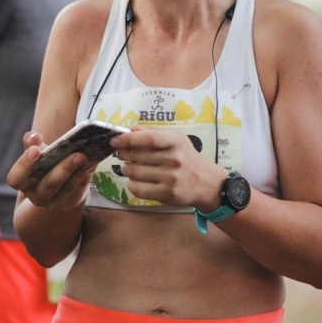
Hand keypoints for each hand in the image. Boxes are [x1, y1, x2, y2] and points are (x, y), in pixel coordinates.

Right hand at [7, 131, 94, 211]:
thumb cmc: (42, 160)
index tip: (35, 150)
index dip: (24, 165)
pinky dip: (85, 179)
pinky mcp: (69, 203)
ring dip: (78, 173)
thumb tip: (34, 137)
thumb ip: (32, 142)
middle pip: (48, 185)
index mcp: (22, 182)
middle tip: (78, 154)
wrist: (54, 178)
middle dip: (63, 169)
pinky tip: (91, 166)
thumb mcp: (35, 150)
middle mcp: (36, 196)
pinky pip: (78, 193)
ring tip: (87, 157)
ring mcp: (53, 202)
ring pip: (66, 190)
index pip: (16, 179)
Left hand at [111, 127, 226, 208]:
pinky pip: (138, 189)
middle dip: (123, 154)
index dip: (128, 139)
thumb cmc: (186, 157)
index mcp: (175, 141)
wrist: (206, 183)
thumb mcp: (175, 139)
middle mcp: (174, 159)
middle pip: (136, 156)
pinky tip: (136, 180)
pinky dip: (132, 184)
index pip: (148, 139)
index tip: (114, 140)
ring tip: (130, 167)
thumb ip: (153, 133)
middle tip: (121, 153)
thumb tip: (130, 129)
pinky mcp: (167, 193)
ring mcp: (171, 178)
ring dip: (126, 169)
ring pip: (134, 173)